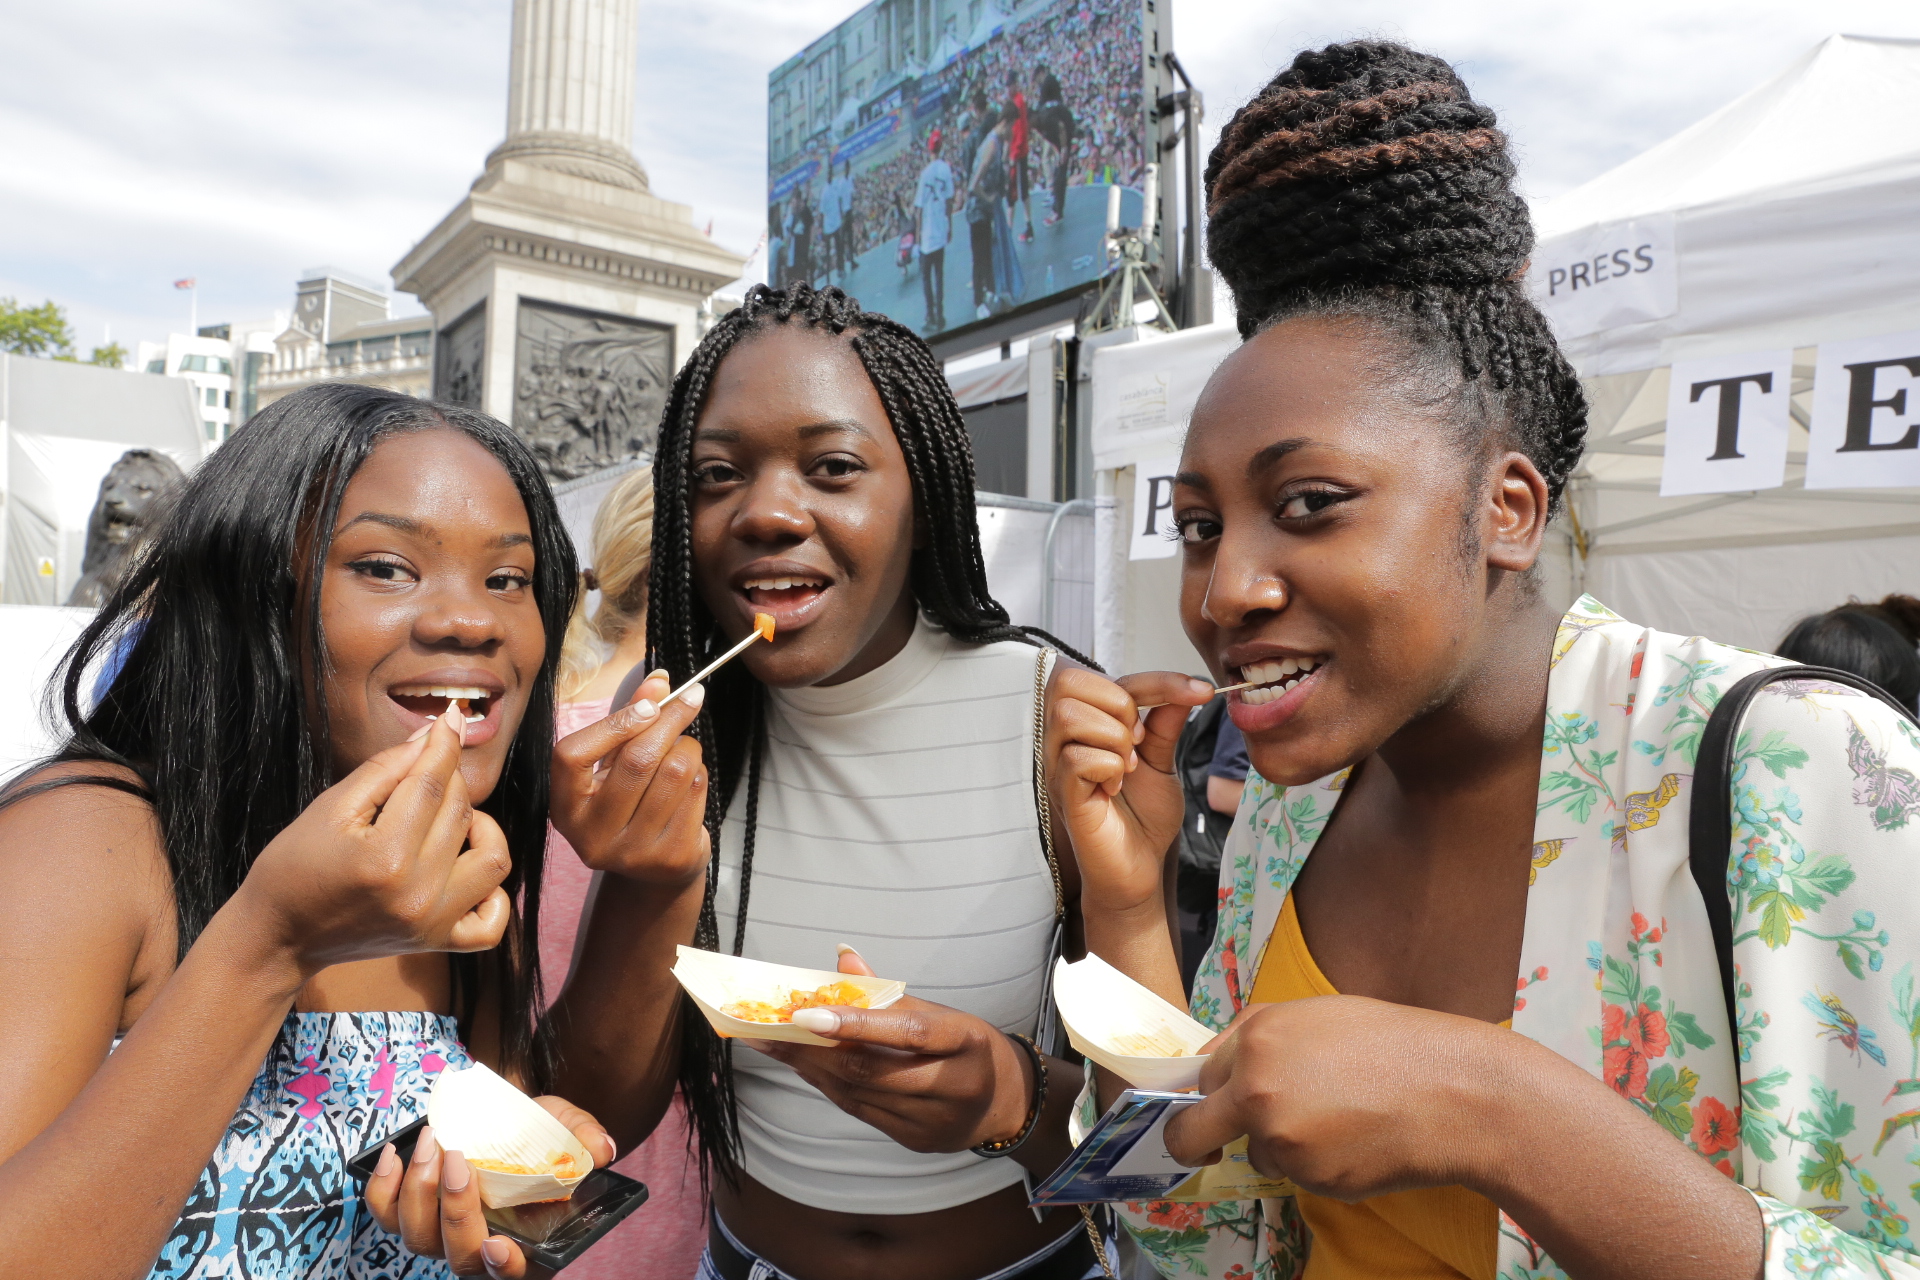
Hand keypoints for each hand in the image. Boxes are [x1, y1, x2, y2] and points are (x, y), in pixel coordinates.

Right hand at [234, 707, 511, 975]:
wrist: (279, 937)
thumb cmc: (295, 865)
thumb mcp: (330, 807)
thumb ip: (386, 768)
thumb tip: (433, 734)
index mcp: (385, 857)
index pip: (431, 784)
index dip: (443, 744)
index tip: (452, 716)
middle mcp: (417, 894)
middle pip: (461, 813)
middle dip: (448, 781)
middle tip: (421, 778)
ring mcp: (432, 924)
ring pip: (493, 858)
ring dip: (480, 828)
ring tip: (445, 822)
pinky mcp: (438, 945)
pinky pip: (493, 921)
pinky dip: (491, 891)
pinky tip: (462, 869)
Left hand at [364, 1097, 616, 1277]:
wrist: (503, 1119)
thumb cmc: (537, 1132)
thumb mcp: (566, 1126)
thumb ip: (584, 1136)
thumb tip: (603, 1150)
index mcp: (528, 1240)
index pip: (515, 1273)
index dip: (505, 1267)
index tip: (498, 1245)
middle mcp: (481, 1249)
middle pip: (459, 1255)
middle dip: (455, 1209)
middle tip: (459, 1159)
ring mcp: (443, 1235)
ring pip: (419, 1238)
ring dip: (419, 1190)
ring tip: (432, 1142)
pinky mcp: (411, 1213)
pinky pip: (386, 1215)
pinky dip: (383, 1187)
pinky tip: (394, 1154)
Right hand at [550, 673, 709, 889]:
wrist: (654, 871)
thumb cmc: (630, 803)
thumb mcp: (616, 765)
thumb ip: (630, 721)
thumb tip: (659, 680)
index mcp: (566, 808)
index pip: (572, 755)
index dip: (613, 723)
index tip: (650, 704)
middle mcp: (591, 835)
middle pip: (636, 760)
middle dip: (669, 720)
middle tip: (692, 696)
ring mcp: (632, 852)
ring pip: (674, 772)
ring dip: (689, 748)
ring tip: (686, 747)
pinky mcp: (670, 857)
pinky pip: (696, 793)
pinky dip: (700, 773)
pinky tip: (691, 778)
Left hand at [741, 947, 1034, 1153]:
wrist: (1005, 1102)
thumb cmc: (966, 1047)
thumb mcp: (940, 1013)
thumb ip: (889, 992)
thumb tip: (842, 957)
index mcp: (966, 1041)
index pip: (907, 1031)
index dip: (854, 1023)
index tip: (804, 1013)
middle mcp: (954, 1086)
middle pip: (872, 1070)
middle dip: (813, 1049)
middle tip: (769, 1029)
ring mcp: (934, 1120)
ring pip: (858, 1094)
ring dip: (811, 1068)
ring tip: (774, 1045)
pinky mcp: (916, 1141)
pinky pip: (860, 1112)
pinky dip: (828, 1086)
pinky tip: (805, 1066)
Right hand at [1046, 668, 1211, 912]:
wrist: (1140, 869)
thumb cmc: (1143, 818)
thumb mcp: (1162, 761)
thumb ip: (1165, 723)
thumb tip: (1185, 686)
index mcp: (1088, 725)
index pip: (1108, 677)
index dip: (1157, 680)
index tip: (1200, 692)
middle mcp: (1064, 741)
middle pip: (1068, 683)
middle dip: (1119, 706)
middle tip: (1140, 743)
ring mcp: (1058, 766)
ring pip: (1070, 717)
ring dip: (1114, 738)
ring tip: (1128, 767)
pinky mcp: (1063, 794)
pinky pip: (1076, 758)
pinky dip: (1108, 767)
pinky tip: (1115, 787)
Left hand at [1162, 996, 1510, 1201]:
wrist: (1453, 1091)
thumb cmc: (1393, 1046)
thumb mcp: (1317, 1016)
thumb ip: (1259, 1037)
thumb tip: (1216, 1063)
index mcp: (1256, 1039)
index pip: (1198, 1078)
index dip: (1203, 1095)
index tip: (1200, 1110)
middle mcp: (1256, 1088)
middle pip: (1190, 1132)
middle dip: (1192, 1143)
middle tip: (1205, 1150)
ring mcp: (1279, 1137)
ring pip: (1255, 1153)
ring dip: (1278, 1146)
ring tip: (1335, 1121)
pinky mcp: (1307, 1176)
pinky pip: (1294, 1174)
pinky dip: (1314, 1165)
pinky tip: (1353, 1141)